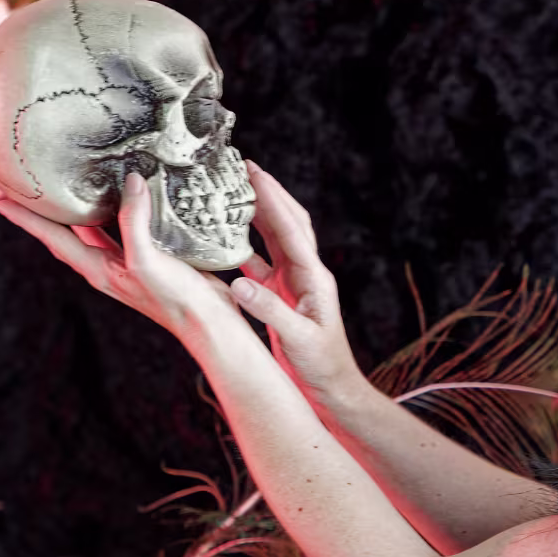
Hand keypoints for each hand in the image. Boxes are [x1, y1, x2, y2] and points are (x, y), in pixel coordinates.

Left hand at [0, 172, 241, 339]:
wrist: (209, 322)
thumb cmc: (174, 300)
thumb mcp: (146, 261)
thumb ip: (134, 223)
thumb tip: (130, 182)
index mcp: (98, 270)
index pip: (54, 239)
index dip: (27, 220)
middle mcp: (108, 266)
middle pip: (68, 235)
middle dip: (46, 215)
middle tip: (28, 189)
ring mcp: (129, 263)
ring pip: (95, 231)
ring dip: (80, 212)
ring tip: (68, 187)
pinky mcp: (153, 259)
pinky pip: (126, 229)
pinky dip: (119, 212)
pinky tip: (128, 199)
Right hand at [233, 161, 365, 398]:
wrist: (333, 389)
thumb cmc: (322, 367)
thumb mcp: (297, 339)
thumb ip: (268, 311)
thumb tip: (238, 283)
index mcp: (314, 279)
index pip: (292, 231)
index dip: (273, 200)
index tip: (254, 173)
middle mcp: (307, 274)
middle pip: (288, 223)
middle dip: (269, 193)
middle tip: (245, 166)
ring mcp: (295, 283)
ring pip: (276, 238)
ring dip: (257, 213)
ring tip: (235, 189)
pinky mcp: (283, 296)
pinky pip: (262, 263)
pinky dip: (244, 246)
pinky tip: (224, 238)